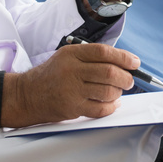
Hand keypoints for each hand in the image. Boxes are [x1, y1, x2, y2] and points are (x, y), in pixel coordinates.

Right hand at [0, 43, 139, 127]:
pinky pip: (100, 109)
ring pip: (107, 91)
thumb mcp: (67, 56)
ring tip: (117, 91)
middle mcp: (71, 70)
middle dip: (125, 77)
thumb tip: (123, 61)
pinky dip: (111, 107)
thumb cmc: (51, 75)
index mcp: (71, 54)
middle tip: (129, 80)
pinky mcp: (72, 108)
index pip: (103, 52)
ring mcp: (72, 91)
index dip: (123, 57)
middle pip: (109, 72)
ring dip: (118, 92)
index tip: (134, 62)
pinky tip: (111, 103)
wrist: (27, 95)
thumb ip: (91, 57)